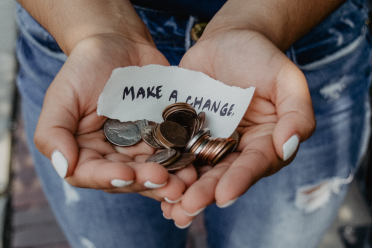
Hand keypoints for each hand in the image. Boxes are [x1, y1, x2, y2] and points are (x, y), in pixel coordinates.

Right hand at [34, 33, 196, 200]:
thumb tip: (64, 166)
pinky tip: (195, 163)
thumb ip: (53, 132)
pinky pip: (173, 152)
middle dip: (146, 182)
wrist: (119, 45)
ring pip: (154, 171)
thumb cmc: (85, 68)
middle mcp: (113, 155)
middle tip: (166, 182)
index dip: (109, 178)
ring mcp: (140, 147)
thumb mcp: (62, 96)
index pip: (92, 174)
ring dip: (171, 179)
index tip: (127, 174)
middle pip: (128, 178)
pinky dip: (184, 159)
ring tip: (186, 181)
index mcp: (85, 151)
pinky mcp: (163, 136)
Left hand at [162, 30, 315, 225]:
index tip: (224, 195)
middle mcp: (237, 148)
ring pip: (197, 169)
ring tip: (169, 209)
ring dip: (183, 189)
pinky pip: (175, 150)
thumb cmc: (261, 57)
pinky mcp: (186, 132)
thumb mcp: (286, 79)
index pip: (254, 164)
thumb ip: (297, 112)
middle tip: (188, 208)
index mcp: (265, 142)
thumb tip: (288, 146)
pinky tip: (152, 181)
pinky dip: (166, 166)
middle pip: (222, 174)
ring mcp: (209, 141)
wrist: (228, 41)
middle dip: (206, 192)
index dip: (240, 180)